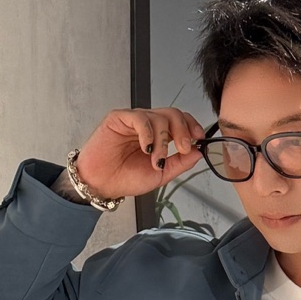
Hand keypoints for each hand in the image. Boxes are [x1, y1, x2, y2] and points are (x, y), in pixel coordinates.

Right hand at [73, 106, 204, 200]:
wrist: (101, 185)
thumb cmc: (125, 178)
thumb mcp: (161, 174)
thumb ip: (180, 163)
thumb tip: (199, 152)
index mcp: (159, 136)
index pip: (180, 120)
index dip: (192, 126)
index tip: (198, 138)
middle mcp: (148, 126)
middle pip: (174, 114)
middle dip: (182, 131)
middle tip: (182, 148)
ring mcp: (134, 121)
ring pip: (159, 116)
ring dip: (162, 140)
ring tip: (156, 158)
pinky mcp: (119, 118)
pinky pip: (140, 118)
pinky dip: (148, 133)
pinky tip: (146, 147)